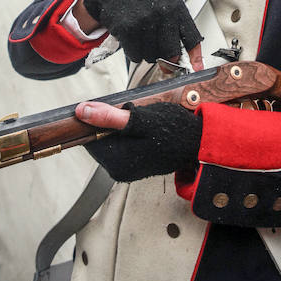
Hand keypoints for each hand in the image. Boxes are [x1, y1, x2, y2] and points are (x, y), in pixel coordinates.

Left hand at [75, 100, 202, 182]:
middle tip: (134, 116)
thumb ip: (109, 117)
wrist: (199, 142)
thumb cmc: (175, 130)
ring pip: (111, 140)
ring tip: (142, 123)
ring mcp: (127, 170)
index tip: (112, 110)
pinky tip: (145, 130)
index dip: (96, 119)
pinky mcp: (135, 165)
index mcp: (117, 162)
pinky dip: (129, 134)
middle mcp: (119, 170)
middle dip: (111, 123)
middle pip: (99, 139)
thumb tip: (81, 112)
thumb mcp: (141, 119)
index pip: (88, 138)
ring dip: (120, 127)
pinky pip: (122, 145)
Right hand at [80, 0, 202, 64]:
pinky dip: (133, 52)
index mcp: (176, 8)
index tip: (196, 69)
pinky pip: (136, 56)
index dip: (195, 58)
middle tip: (160, 52)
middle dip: (167, 59)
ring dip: (147, 53)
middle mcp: (163, 12)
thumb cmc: (142, 2)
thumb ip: (176, 32)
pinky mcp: (128, 28)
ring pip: (152, 57)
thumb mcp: (165, 8)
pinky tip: (132, 38)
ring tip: (142, 36)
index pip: (192, 38)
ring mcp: (145, 20)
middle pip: (173, 53)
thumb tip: (187, 61)